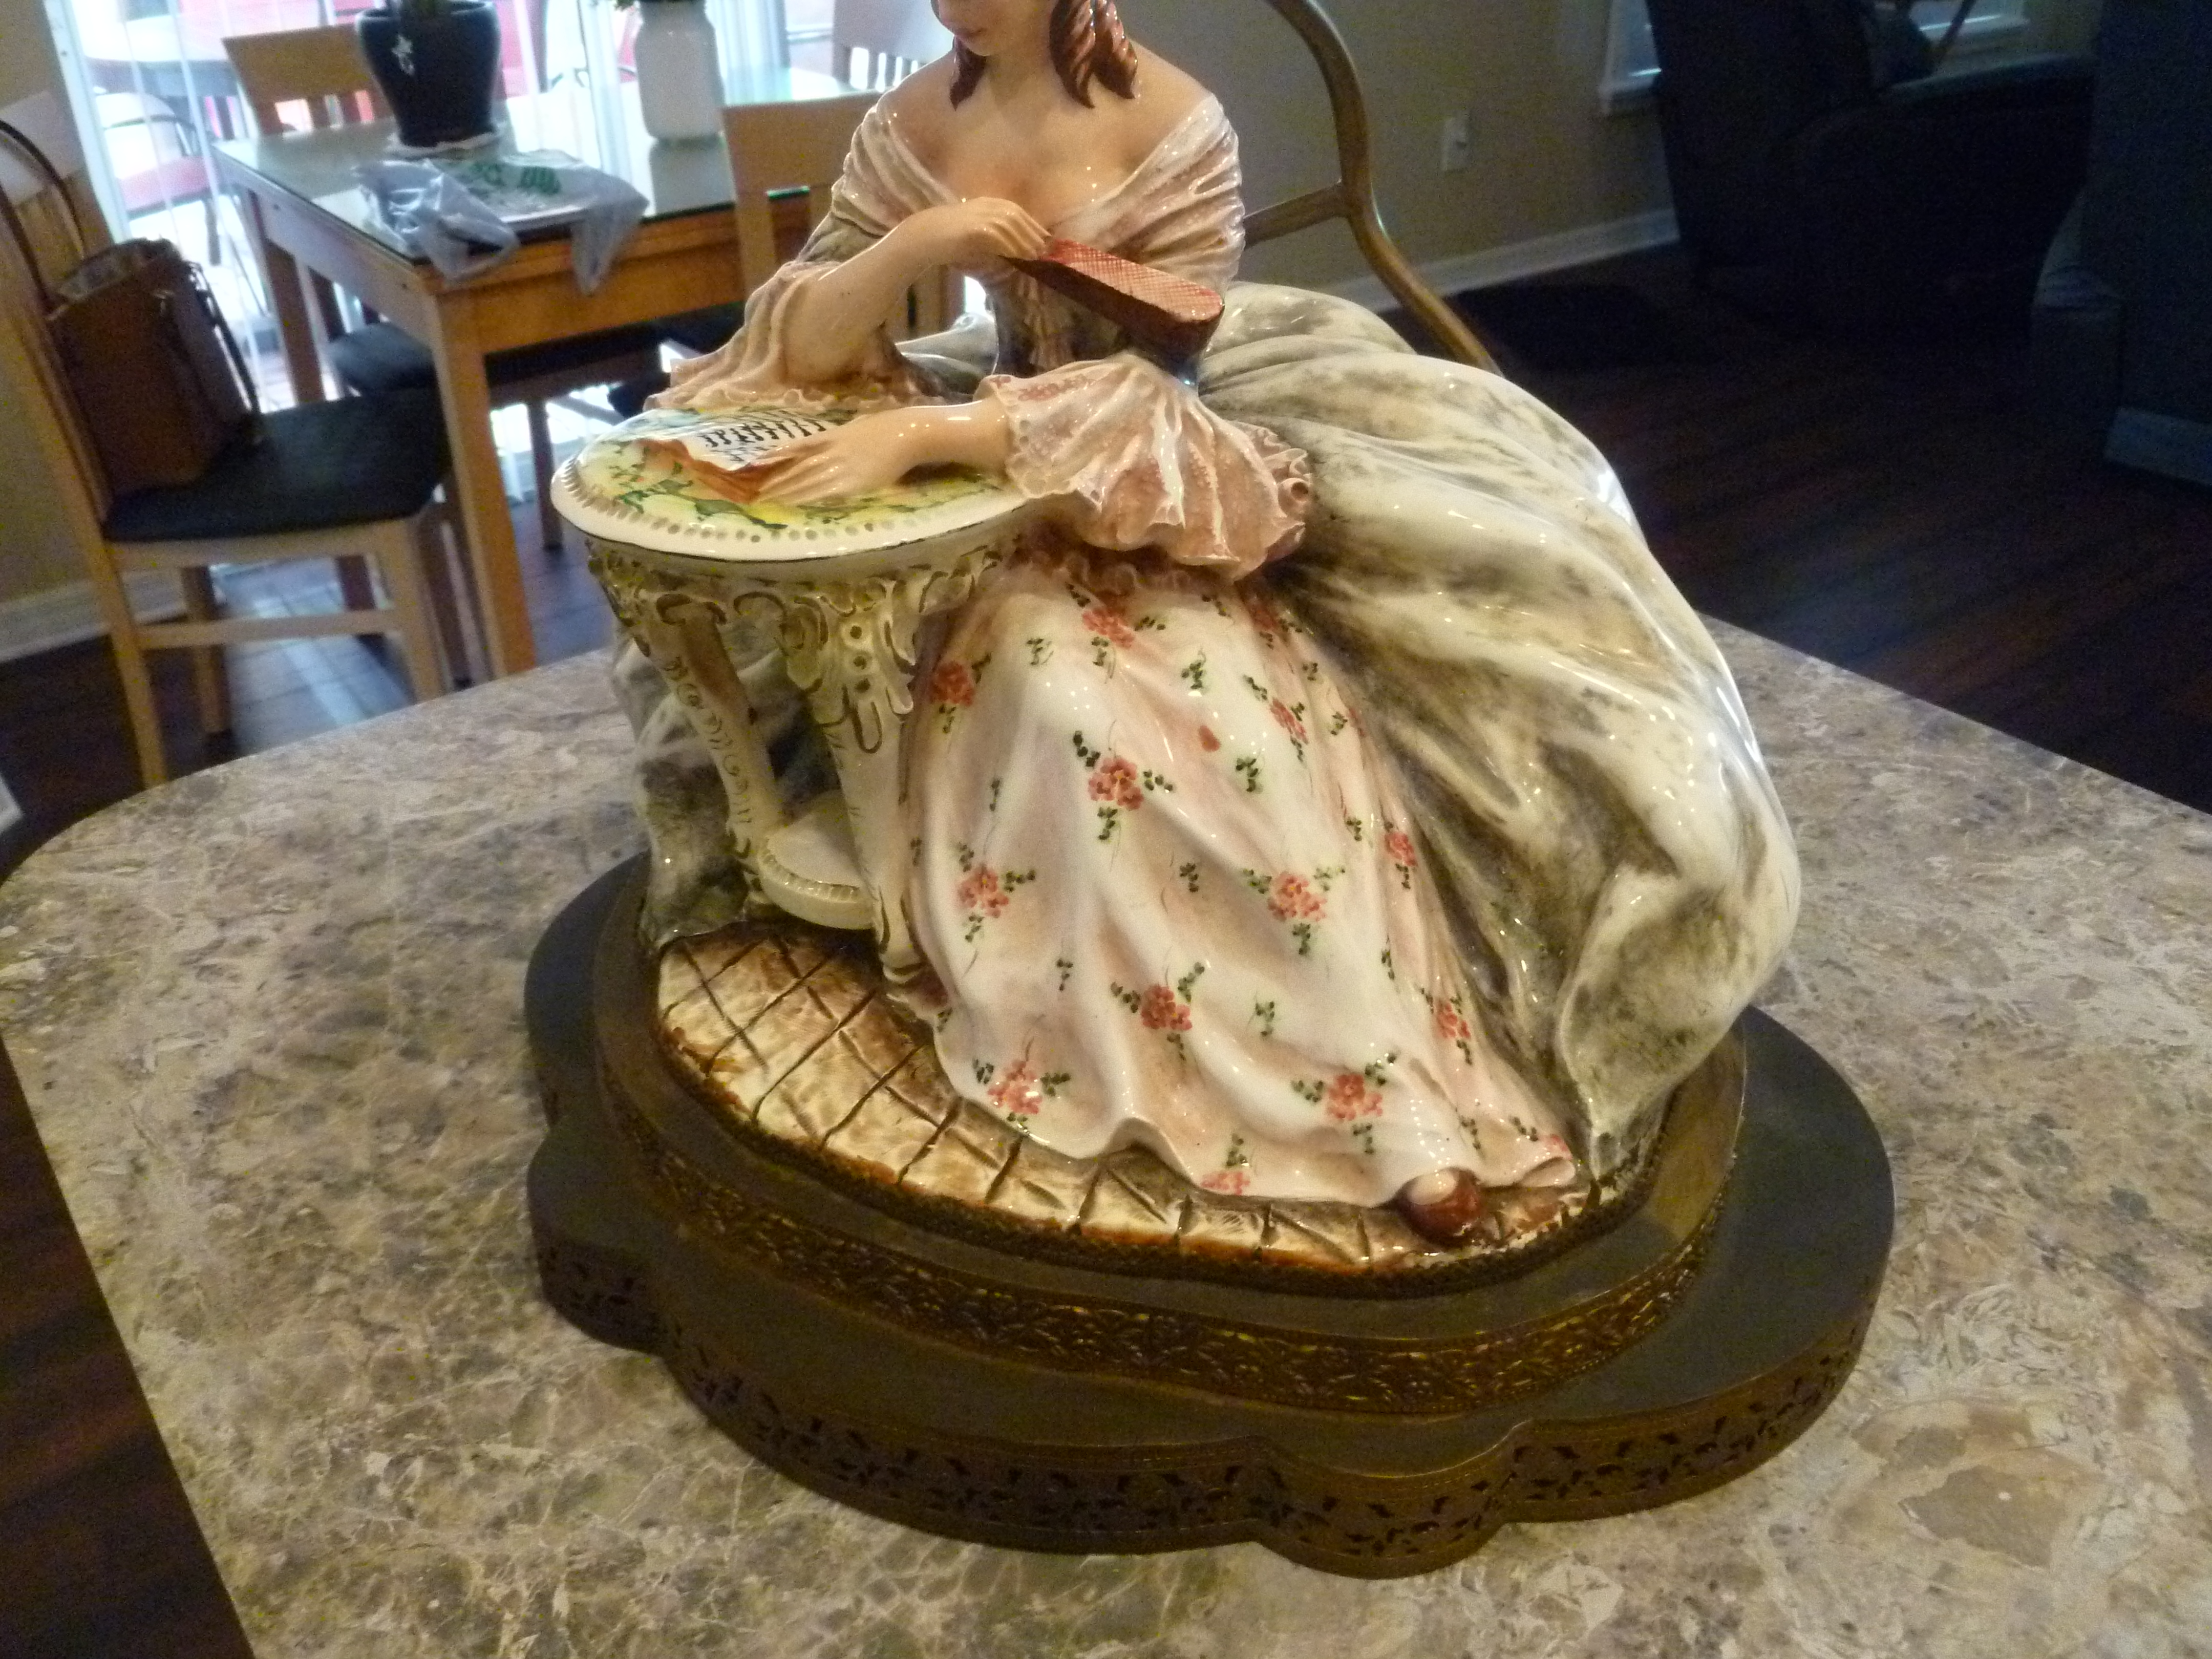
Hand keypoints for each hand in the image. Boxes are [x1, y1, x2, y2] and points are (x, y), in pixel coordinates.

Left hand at [722, 410, 925, 504]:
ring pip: (805, 482)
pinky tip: (793, 505)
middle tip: (754, 493)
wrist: (908, 433)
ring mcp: (841, 468)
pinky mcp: (853, 484)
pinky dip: (807, 499)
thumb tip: (822, 446)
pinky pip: (824, 493)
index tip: (756, 464)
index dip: (775, 456)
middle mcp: (831, 451)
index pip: (796, 448)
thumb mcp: (856, 428)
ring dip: (785, 493)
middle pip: (796, 468)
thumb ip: (838, 437)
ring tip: (766, 502)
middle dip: (775, 482)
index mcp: (832, 436)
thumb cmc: (887, 430)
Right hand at [897, 197, 1051, 275]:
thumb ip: (992, 237)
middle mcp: (985, 205)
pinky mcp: (975, 228)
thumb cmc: (947, 239)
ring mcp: (980, 215)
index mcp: (986, 203)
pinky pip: (999, 237)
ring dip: (1024, 242)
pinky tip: (1017, 257)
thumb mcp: (973, 234)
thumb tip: (1014, 251)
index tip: (1044, 239)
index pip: (1016, 210)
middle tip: (1043, 250)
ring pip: (1011, 226)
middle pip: (1017, 216)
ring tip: (1034, 256)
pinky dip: (1010, 247)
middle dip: (1032, 233)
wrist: (923, 237)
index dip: (1032, 224)